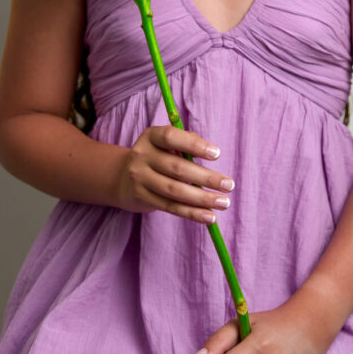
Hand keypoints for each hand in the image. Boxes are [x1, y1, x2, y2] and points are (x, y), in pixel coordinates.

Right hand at [114, 125, 234, 223]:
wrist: (123, 178)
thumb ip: (187, 141)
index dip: (194, 145)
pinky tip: (210, 216)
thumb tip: (210, 150)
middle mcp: (141, 155)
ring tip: (224, 203)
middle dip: (206, 178)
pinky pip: (170, 207)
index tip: (217, 154)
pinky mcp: (142, 197)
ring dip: (203, 198)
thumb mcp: (165, 144)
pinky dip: (192, 213)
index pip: (171, 137)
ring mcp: (139, 177)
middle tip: (229, 185)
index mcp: (150, 136)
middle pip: (177, 168)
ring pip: (175, 191)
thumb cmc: (156, 157)